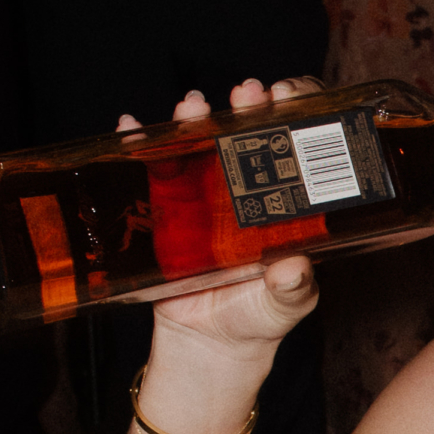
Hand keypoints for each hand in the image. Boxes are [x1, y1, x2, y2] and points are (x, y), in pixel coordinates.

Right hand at [118, 81, 326, 347]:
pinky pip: (152, 164)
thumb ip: (293, 288)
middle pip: (251, 129)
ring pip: (202, 139)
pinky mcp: (167, 203)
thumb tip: (295, 269)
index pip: (300, 141)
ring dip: (195, 115)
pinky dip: (140, 140)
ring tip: (192, 106)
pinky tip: (133, 125)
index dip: (298, 112)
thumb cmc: (259, 314)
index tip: (290, 98)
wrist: (210, 341)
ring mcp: (205, 190)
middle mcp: (247, 184)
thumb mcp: (286, 303)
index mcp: (286, 198)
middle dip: (249, 103)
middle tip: (248, 92)